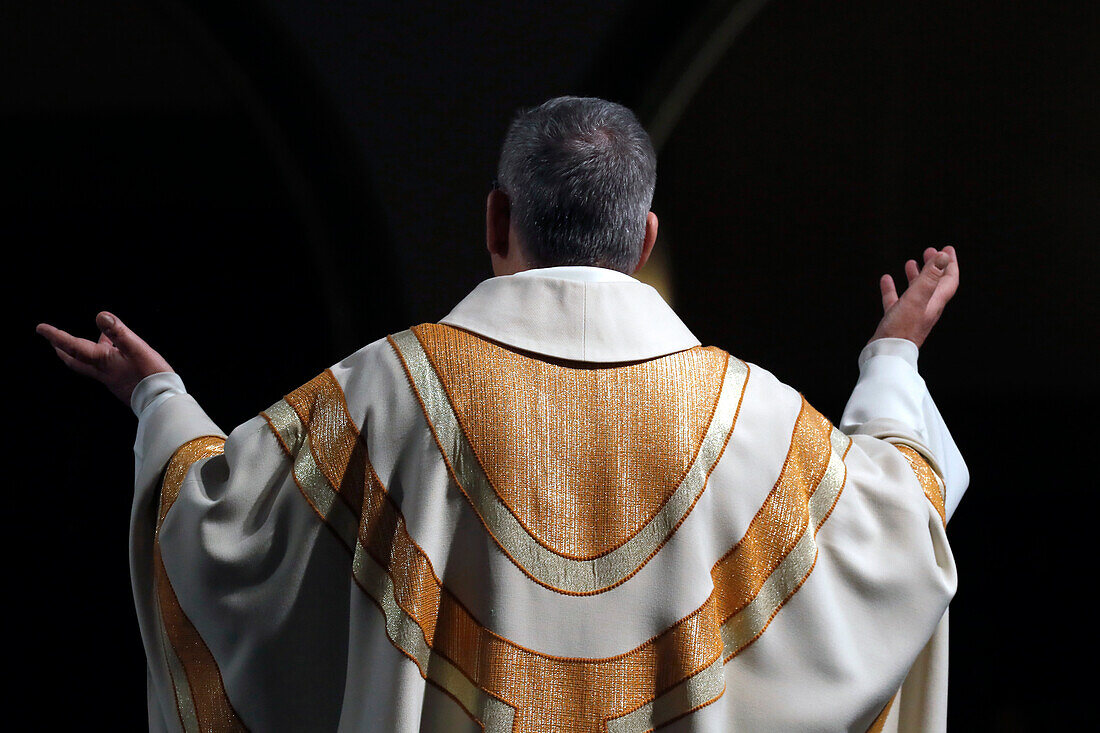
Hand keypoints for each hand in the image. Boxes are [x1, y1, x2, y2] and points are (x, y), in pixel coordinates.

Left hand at [36, 312, 173, 404]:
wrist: (161, 401)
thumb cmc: (150, 375)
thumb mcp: (137, 349)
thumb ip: (118, 332)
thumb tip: (100, 316)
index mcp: (102, 361)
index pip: (73, 346)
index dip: (56, 336)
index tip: (40, 328)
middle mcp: (102, 371)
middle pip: (76, 361)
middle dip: (63, 349)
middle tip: (53, 340)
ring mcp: (112, 379)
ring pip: (90, 363)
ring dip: (82, 351)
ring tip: (86, 338)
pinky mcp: (122, 382)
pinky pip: (106, 366)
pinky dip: (103, 355)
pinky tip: (116, 351)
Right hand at [870, 246, 959, 348]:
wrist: (888, 352)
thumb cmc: (902, 328)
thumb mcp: (917, 298)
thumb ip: (930, 277)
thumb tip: (944, 256)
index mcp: (935, 302)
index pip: (949, 280)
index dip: (950, 264)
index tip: (947, 249)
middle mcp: (926, 307)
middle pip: (934, 283)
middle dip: (933, 266)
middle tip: (929, 251)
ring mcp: (911, 314)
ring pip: (916, 291)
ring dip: (915, 275)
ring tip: (910, 262)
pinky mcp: (896, 319)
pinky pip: (896, 299)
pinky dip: (893, 288)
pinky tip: (886, 280)